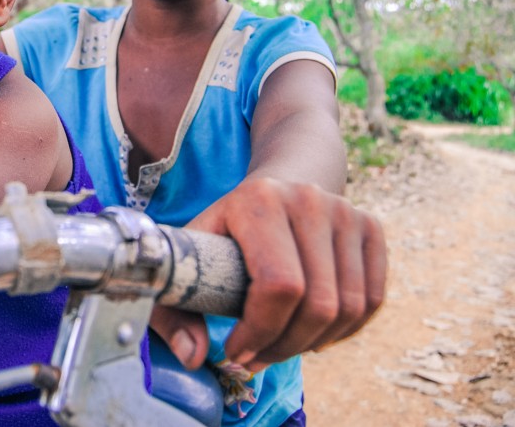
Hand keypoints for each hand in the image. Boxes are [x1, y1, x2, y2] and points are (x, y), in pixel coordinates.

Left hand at [153, 177, 386, 372]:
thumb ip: (174, 309)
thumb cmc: (224, 233)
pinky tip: (312, 333)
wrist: (274, 189)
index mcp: (257, 201)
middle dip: (285, 346)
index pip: (279, 285)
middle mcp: (308, 200)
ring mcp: (345, 211)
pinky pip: (372, 300)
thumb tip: (193, 356)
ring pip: (349, 309)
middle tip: (257, 358)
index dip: (261, 331)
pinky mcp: (370, 227)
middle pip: (318, 304)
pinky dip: (343, 331)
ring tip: (281, 346)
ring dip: (313, 344)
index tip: (236, 351)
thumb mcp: (189, 258)